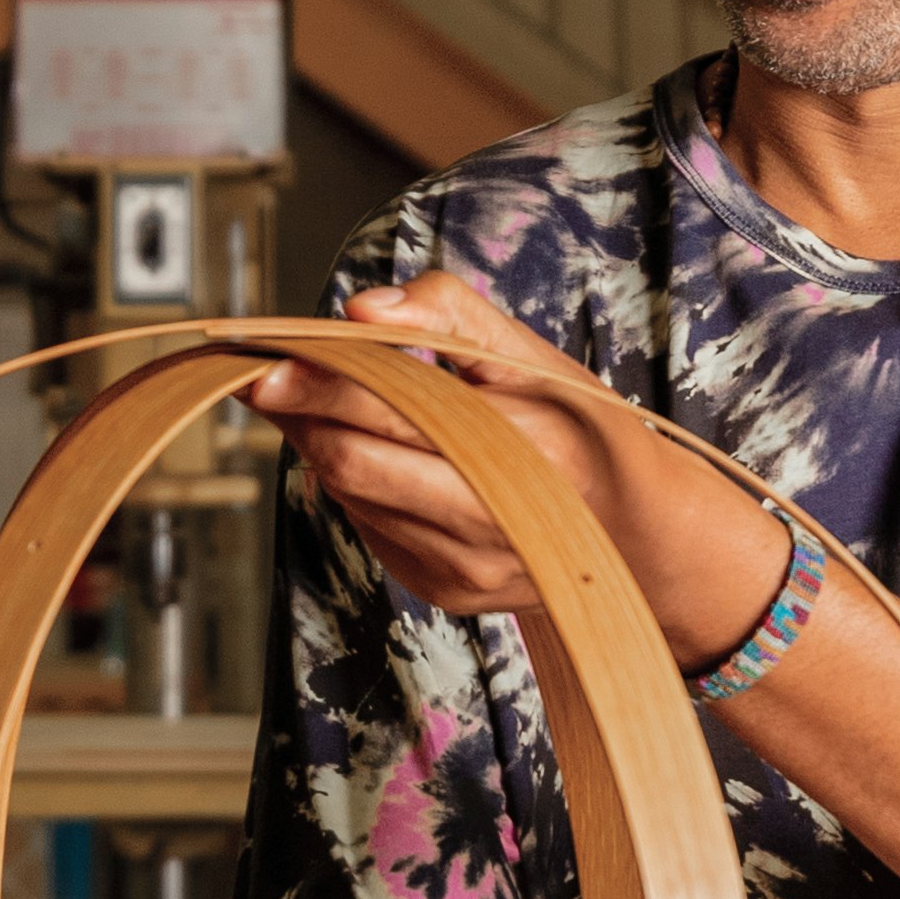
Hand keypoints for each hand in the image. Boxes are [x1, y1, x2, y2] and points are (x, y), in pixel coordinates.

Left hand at [240, 271, 785, 657]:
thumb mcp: (537, 356)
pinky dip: (356, 483)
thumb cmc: (581, 429)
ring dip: (323, 444)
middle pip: (351, 462)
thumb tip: (360, 307)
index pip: (387, 414)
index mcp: (521, 448)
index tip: (265, 354)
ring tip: (325, 402)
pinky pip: (368, 526)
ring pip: (349, 495)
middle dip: (299, 413)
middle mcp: (489, 520)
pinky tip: (382, 455)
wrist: (634, 535)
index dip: (317, 383)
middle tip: (265, 374)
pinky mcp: (442, 591)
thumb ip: (452, 315)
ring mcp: (461, 566)